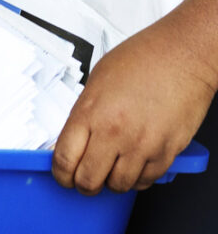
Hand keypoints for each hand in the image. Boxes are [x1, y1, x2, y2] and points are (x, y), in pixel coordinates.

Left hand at [53, 11, 216, 193]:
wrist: (181, 55)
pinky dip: (137, 178)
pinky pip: (146, 180)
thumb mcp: (95, 82)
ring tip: (110, 168)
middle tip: (84, 177)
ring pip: (119, 185)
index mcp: (90, 112)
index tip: (62, 175)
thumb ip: (83, 113)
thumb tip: (72, 138)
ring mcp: (142, 145)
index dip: (60, 174)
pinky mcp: (167, 152)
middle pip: (89, 180)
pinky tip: (133, 163)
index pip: (64, 159)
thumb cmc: (140, 59)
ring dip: (111, 181)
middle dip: (83, 184)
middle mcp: (115, 132)